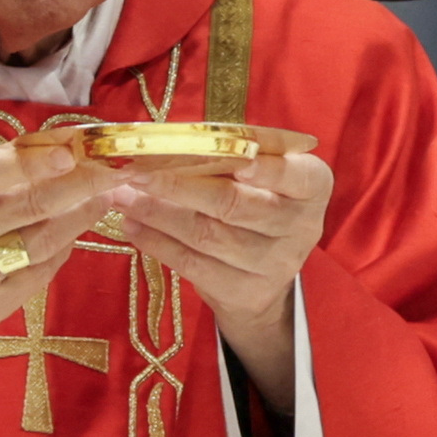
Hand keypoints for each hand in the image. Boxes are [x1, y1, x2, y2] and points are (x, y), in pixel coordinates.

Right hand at [0, 133, 110, 371]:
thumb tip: (58, 142)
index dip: (32, 163)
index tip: (72, 152)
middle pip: (29, 207)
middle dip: (82, 185)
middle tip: (116, 169)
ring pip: (43, 241)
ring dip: (81, 216)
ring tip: (105, 195)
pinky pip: (39, 272)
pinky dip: (61, 248)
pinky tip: (72, 230)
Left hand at [108, 148, 336, 395]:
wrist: (268, 275)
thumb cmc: (261, 202)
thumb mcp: (266, 175)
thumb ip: (236, 157)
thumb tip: (169, 143)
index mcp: (312, 186)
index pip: (291, 174)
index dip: (264, 168)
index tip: (229, 156)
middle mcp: (300, 227)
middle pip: (234, 204)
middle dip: (179, 186)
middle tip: (137, 171)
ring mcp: (274, 265)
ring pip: (206, 235)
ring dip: (158, 213)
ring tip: (124, 196)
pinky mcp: (245, 292)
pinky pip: (193, 264)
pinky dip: (158, 243)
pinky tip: (134, 226)